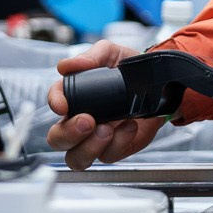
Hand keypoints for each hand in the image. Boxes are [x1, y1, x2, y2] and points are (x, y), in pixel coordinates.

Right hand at [47, 42, 167, 169]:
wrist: (157, 86)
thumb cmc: (128, 71)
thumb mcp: (112, 54)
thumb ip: (92, 55)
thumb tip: (67, 65)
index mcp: (74, 97)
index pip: (54, 101)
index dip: (55, 103)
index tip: (63, 105)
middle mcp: (80, 121)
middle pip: (57, 139)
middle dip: (69, 133)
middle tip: (88, 120)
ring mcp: (95, 139)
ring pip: (77, 158)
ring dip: (90, 147)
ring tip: (109, 128)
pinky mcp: (114, 149)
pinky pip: (108, 156)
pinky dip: (119, 142)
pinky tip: (129, 126)